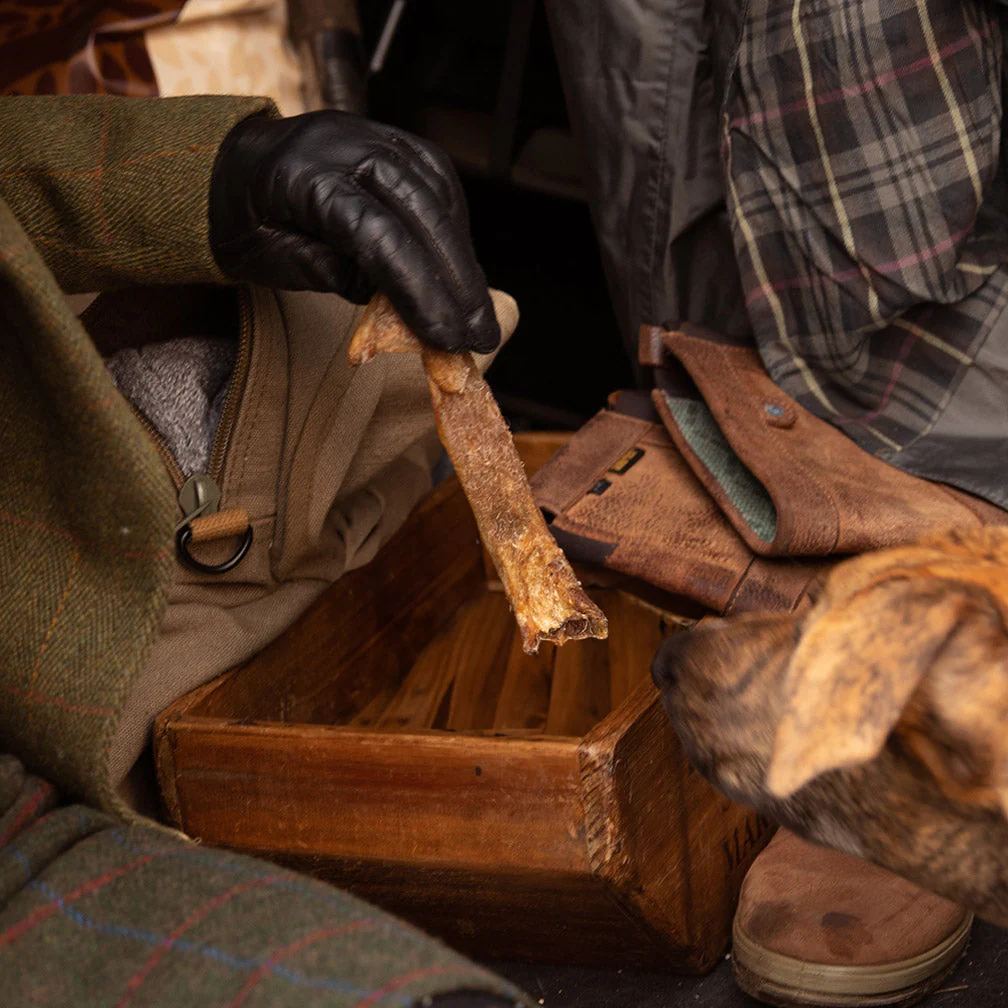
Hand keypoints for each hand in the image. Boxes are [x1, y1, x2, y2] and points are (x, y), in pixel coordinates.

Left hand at [208, 111, 499, 352]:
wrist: (235, 166)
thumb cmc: (248, 220)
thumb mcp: (274, 262)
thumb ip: (337, 275)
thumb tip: (404, 307)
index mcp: (305, 174)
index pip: (379, 235)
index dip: (419, 290)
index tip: (446, 336)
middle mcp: (348, 144)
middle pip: (422, 214)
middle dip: (457, 281)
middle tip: (480, 334)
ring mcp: (377, 136)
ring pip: (439, 198)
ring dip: (463, 261)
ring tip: (475, 313)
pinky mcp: (399, 143)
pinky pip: (439, 187)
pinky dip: (455, 232)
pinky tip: (461, 273)